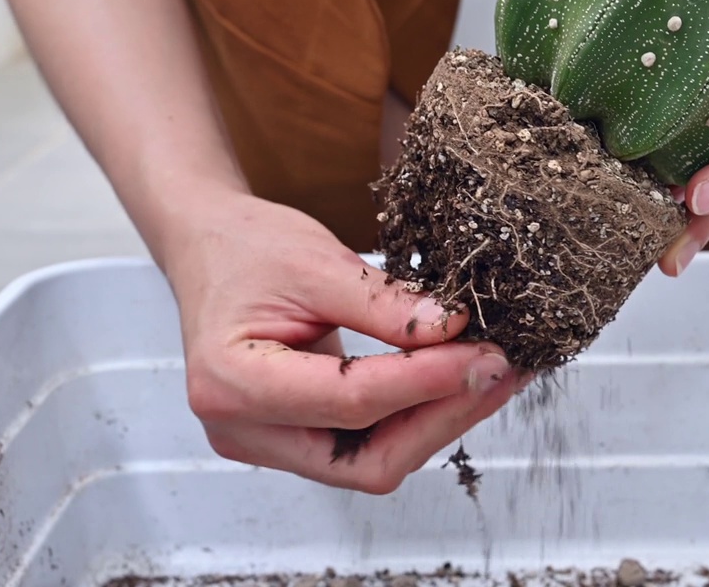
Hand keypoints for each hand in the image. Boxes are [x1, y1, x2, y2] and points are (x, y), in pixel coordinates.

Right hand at [162, 189, 528, 493]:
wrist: (209, 248)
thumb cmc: (245, 248)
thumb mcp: (318, 260)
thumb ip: (386, 304)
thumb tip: (455, 331)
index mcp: (231, 382)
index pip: (349, 401)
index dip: (426, 382)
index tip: (483, 354)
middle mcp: (242, 430)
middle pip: (365, 459)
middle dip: (441, 417)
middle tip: (499, 371)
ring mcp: (267, 442)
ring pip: (372, 460)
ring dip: (438, 419)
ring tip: (491, 374)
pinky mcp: (294, 438)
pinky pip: (366, 443)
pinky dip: (417, 415)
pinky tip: (457, 382)